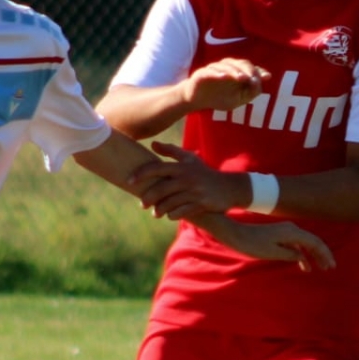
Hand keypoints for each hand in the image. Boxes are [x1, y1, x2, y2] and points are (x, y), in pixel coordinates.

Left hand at [129, 142, 246, 219]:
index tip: (129, 181)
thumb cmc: (205, 173)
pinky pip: (181, 212)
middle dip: (148, 198)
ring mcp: (195, 192)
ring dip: (160, 210)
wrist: (229, 187)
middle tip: (142, 204)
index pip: (157, 168)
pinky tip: (170, 215)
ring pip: (169, 203)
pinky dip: (173, 215)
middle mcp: (187, 178)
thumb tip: (153, 144)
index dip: (141, 174)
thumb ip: (171, 151)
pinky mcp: (202, 204)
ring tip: (156, 213)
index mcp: (182, 166)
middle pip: (160, 189)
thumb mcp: (190, 159)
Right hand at [181, 58, 268, 113]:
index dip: (258, 70)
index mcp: (236, 72)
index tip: (267, 76)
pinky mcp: (202, 74)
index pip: (249, 67)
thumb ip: (251, 91)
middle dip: (248, 70)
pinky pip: (210, 71)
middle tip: (253, 78)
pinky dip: (217, 73)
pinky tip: (224, 77)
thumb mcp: (238, 99)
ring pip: (226, 65)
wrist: (196, 100)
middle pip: (240, 63)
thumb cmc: (218, 97)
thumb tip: (262, 81)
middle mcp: (226, 67)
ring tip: (242, 78)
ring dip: (235, 71)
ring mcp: (214, 69)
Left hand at [207, 219, 334, 271]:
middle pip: (312, 242)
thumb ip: (290, 254)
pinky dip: (302, 254)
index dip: (325, 254)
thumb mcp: (273, 252)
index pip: (315, 243)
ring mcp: (285, 231)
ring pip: (305, 244)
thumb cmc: (252, 244)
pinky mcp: (279, 235)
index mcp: (292, 232)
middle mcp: (292, 229)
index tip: (331, 266)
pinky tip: (303, 265)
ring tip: (318, 269)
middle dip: (322, 255)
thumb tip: (302, 256)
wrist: (236, 234)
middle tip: (329, 268)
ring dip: (312, 256)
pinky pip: (296, 244)